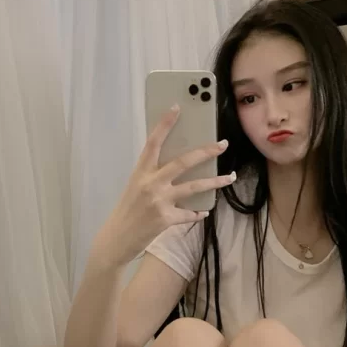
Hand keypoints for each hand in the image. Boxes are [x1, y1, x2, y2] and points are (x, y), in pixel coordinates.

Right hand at [95, 107, 232, 266]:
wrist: (116, 239)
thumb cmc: (127, 211)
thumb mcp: (135, 187)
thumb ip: (152, 175)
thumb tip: (177, 166)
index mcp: (140, 172)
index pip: (153, 142)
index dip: (165, 124)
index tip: (177, 108)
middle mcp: (150, 183)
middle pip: (182, 162)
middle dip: (205, 152)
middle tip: (223, 144)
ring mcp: (159, 201)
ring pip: (194, 187)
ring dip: (215, 181)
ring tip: (231, 177)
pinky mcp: (165, 219)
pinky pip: (189, 214)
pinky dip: (198, 212)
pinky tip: (204, 211)